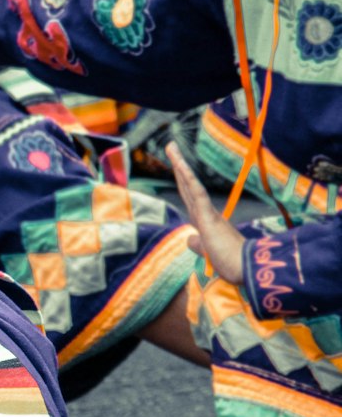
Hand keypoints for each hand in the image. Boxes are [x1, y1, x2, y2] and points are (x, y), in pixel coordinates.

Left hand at [167, 143, 245, 285]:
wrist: (246, 270)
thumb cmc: (232, 265)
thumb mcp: (208, 254)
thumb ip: (198, 245)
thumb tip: (188, 239)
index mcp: (206, 221)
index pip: (190, 197)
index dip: (182, 181)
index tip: (177, 166)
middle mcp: (206, 214)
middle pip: (187, 186)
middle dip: (177, 166)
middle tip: (171, 146)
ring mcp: (207, 214)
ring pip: (190, 185)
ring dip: (179, 166)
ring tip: (170, 147)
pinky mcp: (209, 218)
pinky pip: (198, 194)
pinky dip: (189, 179)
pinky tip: (180, 165)